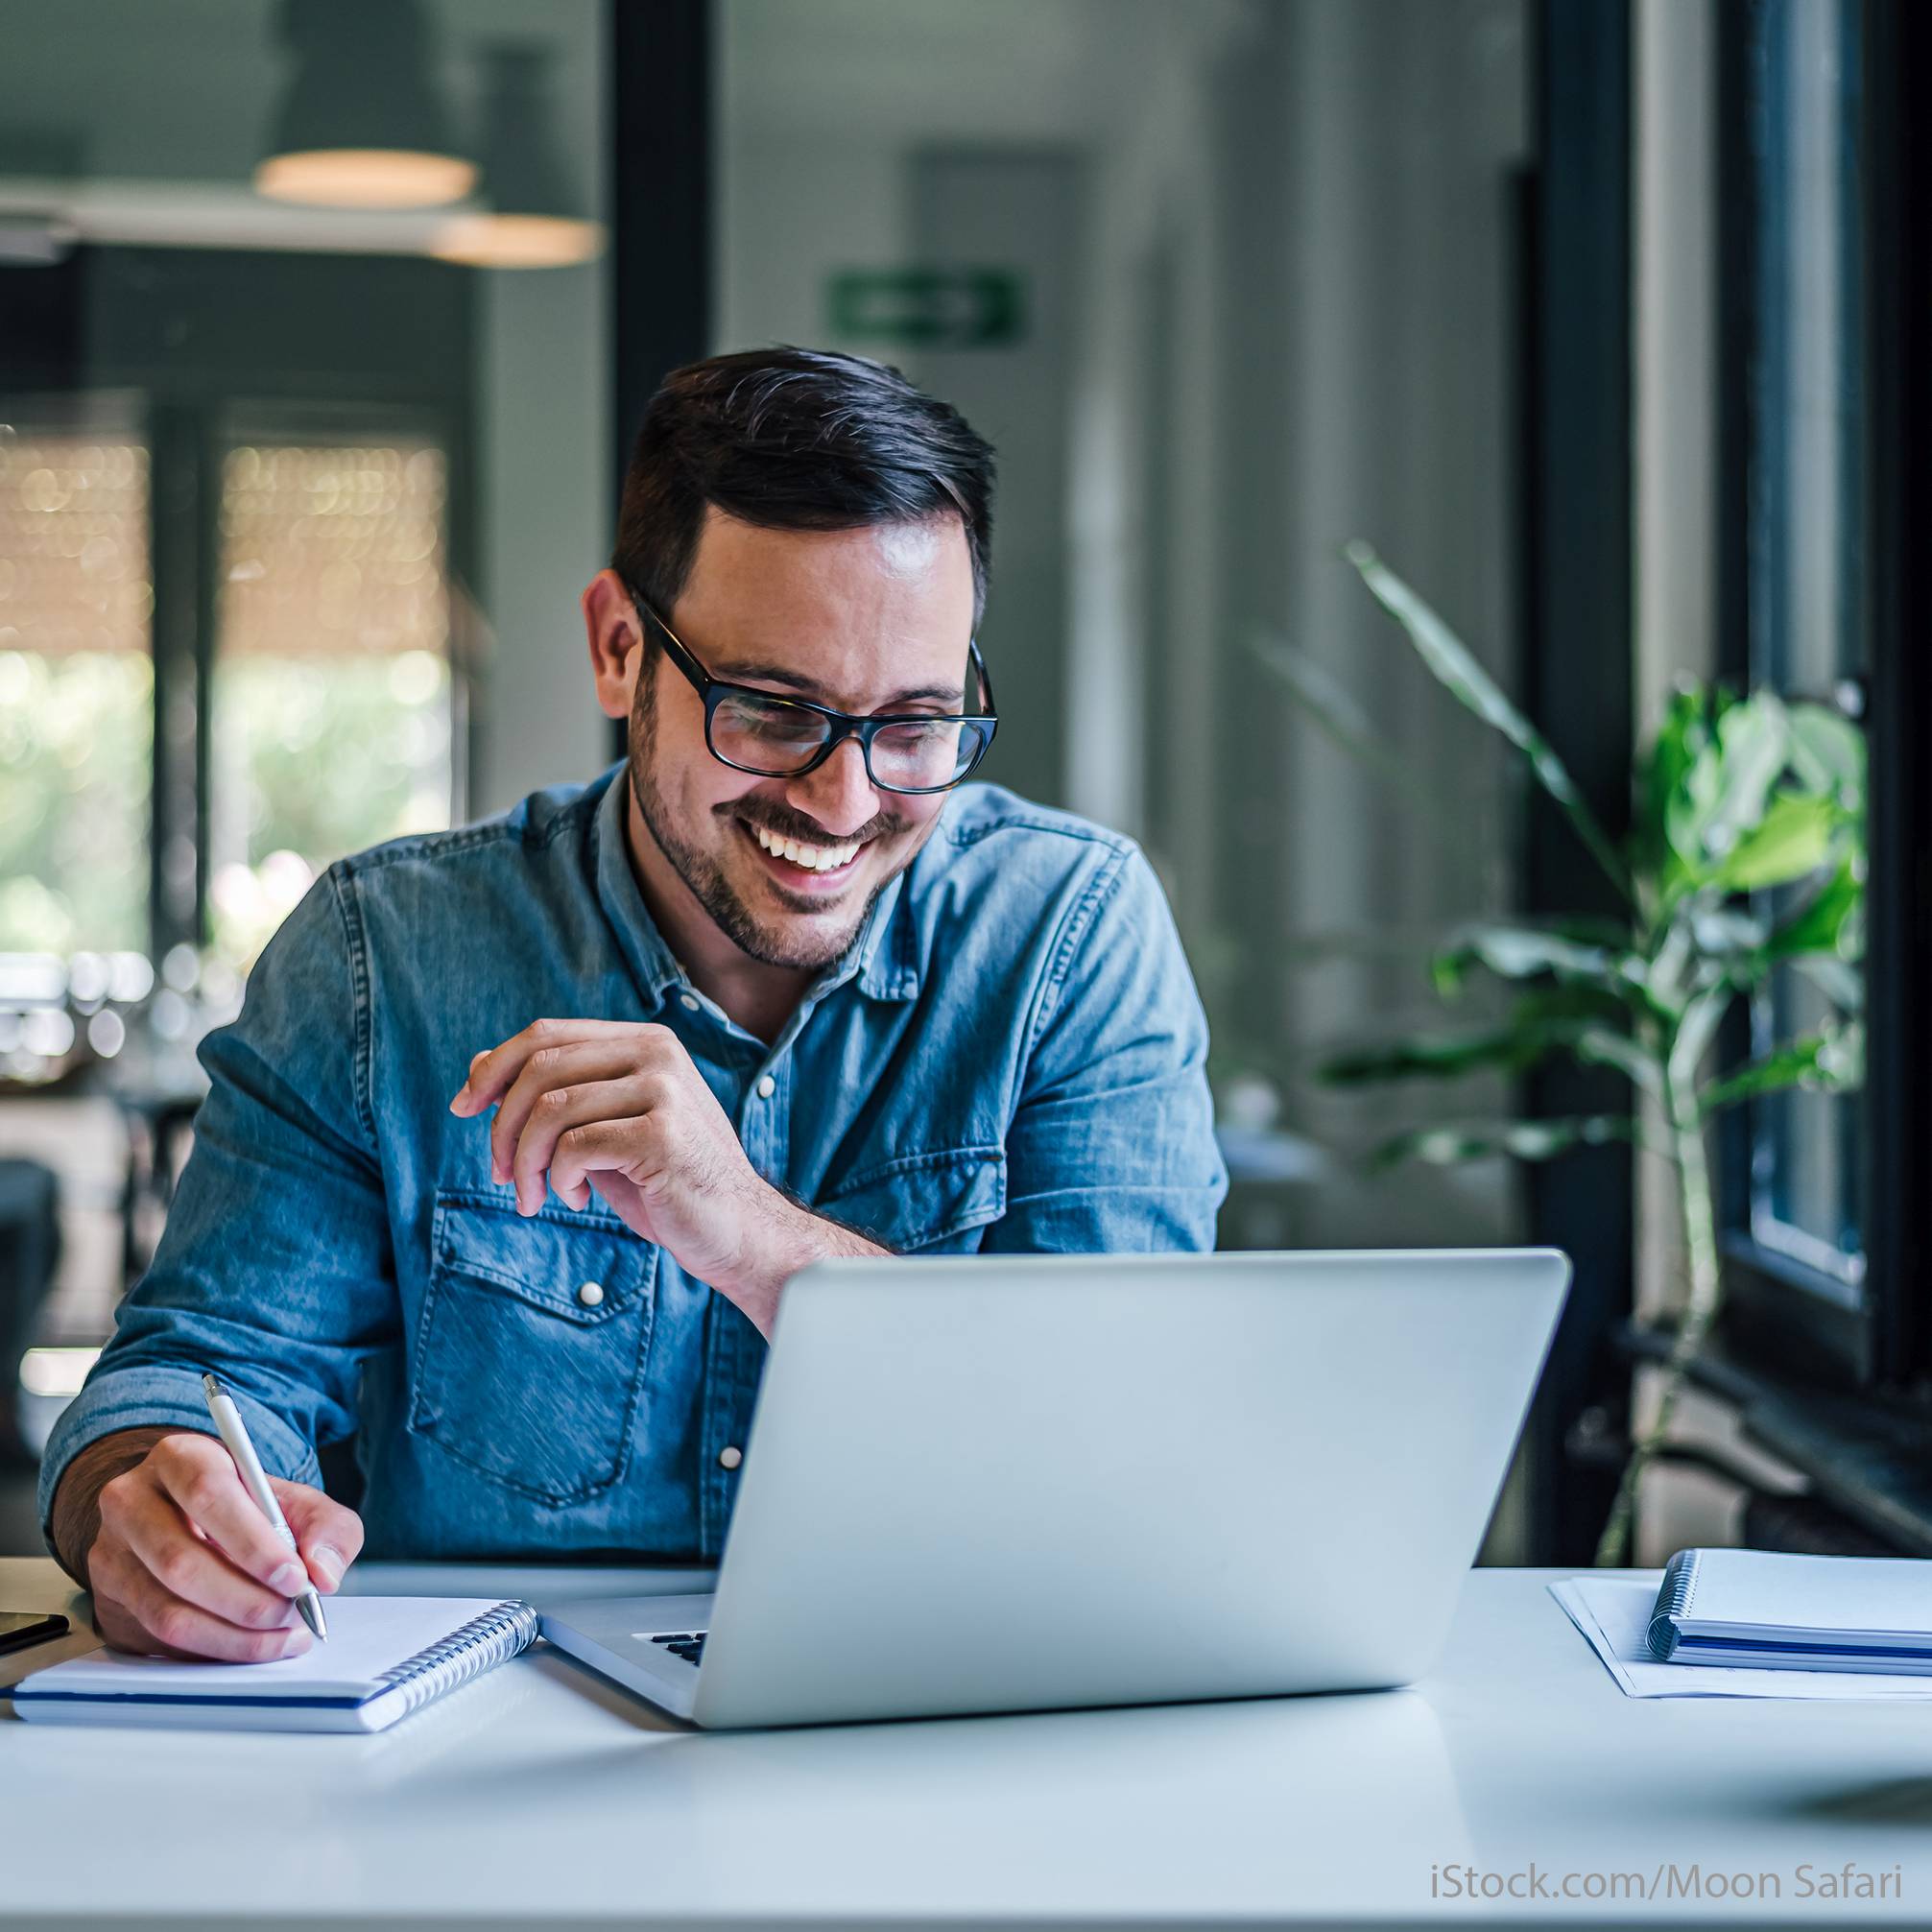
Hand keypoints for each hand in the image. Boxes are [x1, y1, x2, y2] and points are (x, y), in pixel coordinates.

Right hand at [75, 1429, 362, 1661]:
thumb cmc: (252, 1510)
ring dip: (233, 1633)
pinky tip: (252, 1644)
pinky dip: (215, 1648)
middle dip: (246, 1600)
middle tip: (292, 1613)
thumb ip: (327, 1528)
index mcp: (180, 1457)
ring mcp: (111, 1553)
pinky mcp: (110, 1599)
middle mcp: (132, 1500)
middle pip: (180, 1560)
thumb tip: (322, 1572)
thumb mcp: (299, 1503)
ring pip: (166, 1609)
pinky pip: (160, 1638)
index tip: (294, 1577)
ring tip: (282, 1634)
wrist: (197, 1522)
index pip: (207, 1493)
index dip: (252, 1542)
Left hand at [450, 1018, 885, 1332]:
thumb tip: (480, 1062)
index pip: (546, 1034)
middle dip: (502, 1127)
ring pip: (550, 1110)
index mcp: (644, 1041)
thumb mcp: (604, 1128)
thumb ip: (556, 1093)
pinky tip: (574, 1199)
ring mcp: (664, 1091)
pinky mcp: (662, 1136)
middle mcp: (657, 1054)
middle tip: (500, 1175)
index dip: (494, 1068)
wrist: (735, 1231)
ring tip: (534, 1196)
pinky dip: (559, 1179)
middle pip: (540, 1069)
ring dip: (524, 1162)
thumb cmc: (665, 1183)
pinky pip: (575, 1147)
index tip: (463, 1107)